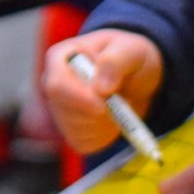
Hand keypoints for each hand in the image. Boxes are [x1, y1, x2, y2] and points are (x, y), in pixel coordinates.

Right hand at [42, 30, 163, 154]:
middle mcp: (55, 85)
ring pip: (76, 130)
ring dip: (105, 124)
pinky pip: (85, 143)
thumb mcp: (131, 50)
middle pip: (64, 111)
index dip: (77, 98)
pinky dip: (105, 136)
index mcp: (61, 58)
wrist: (138, 78)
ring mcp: (61, 110)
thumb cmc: (130, 57)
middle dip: (97, 113)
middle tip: (121, 102)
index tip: (103, 105)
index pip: (56, 85)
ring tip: (120, 105)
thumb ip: (115, 61)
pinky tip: (114, 119)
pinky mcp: (73, 131)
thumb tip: (101, 87)